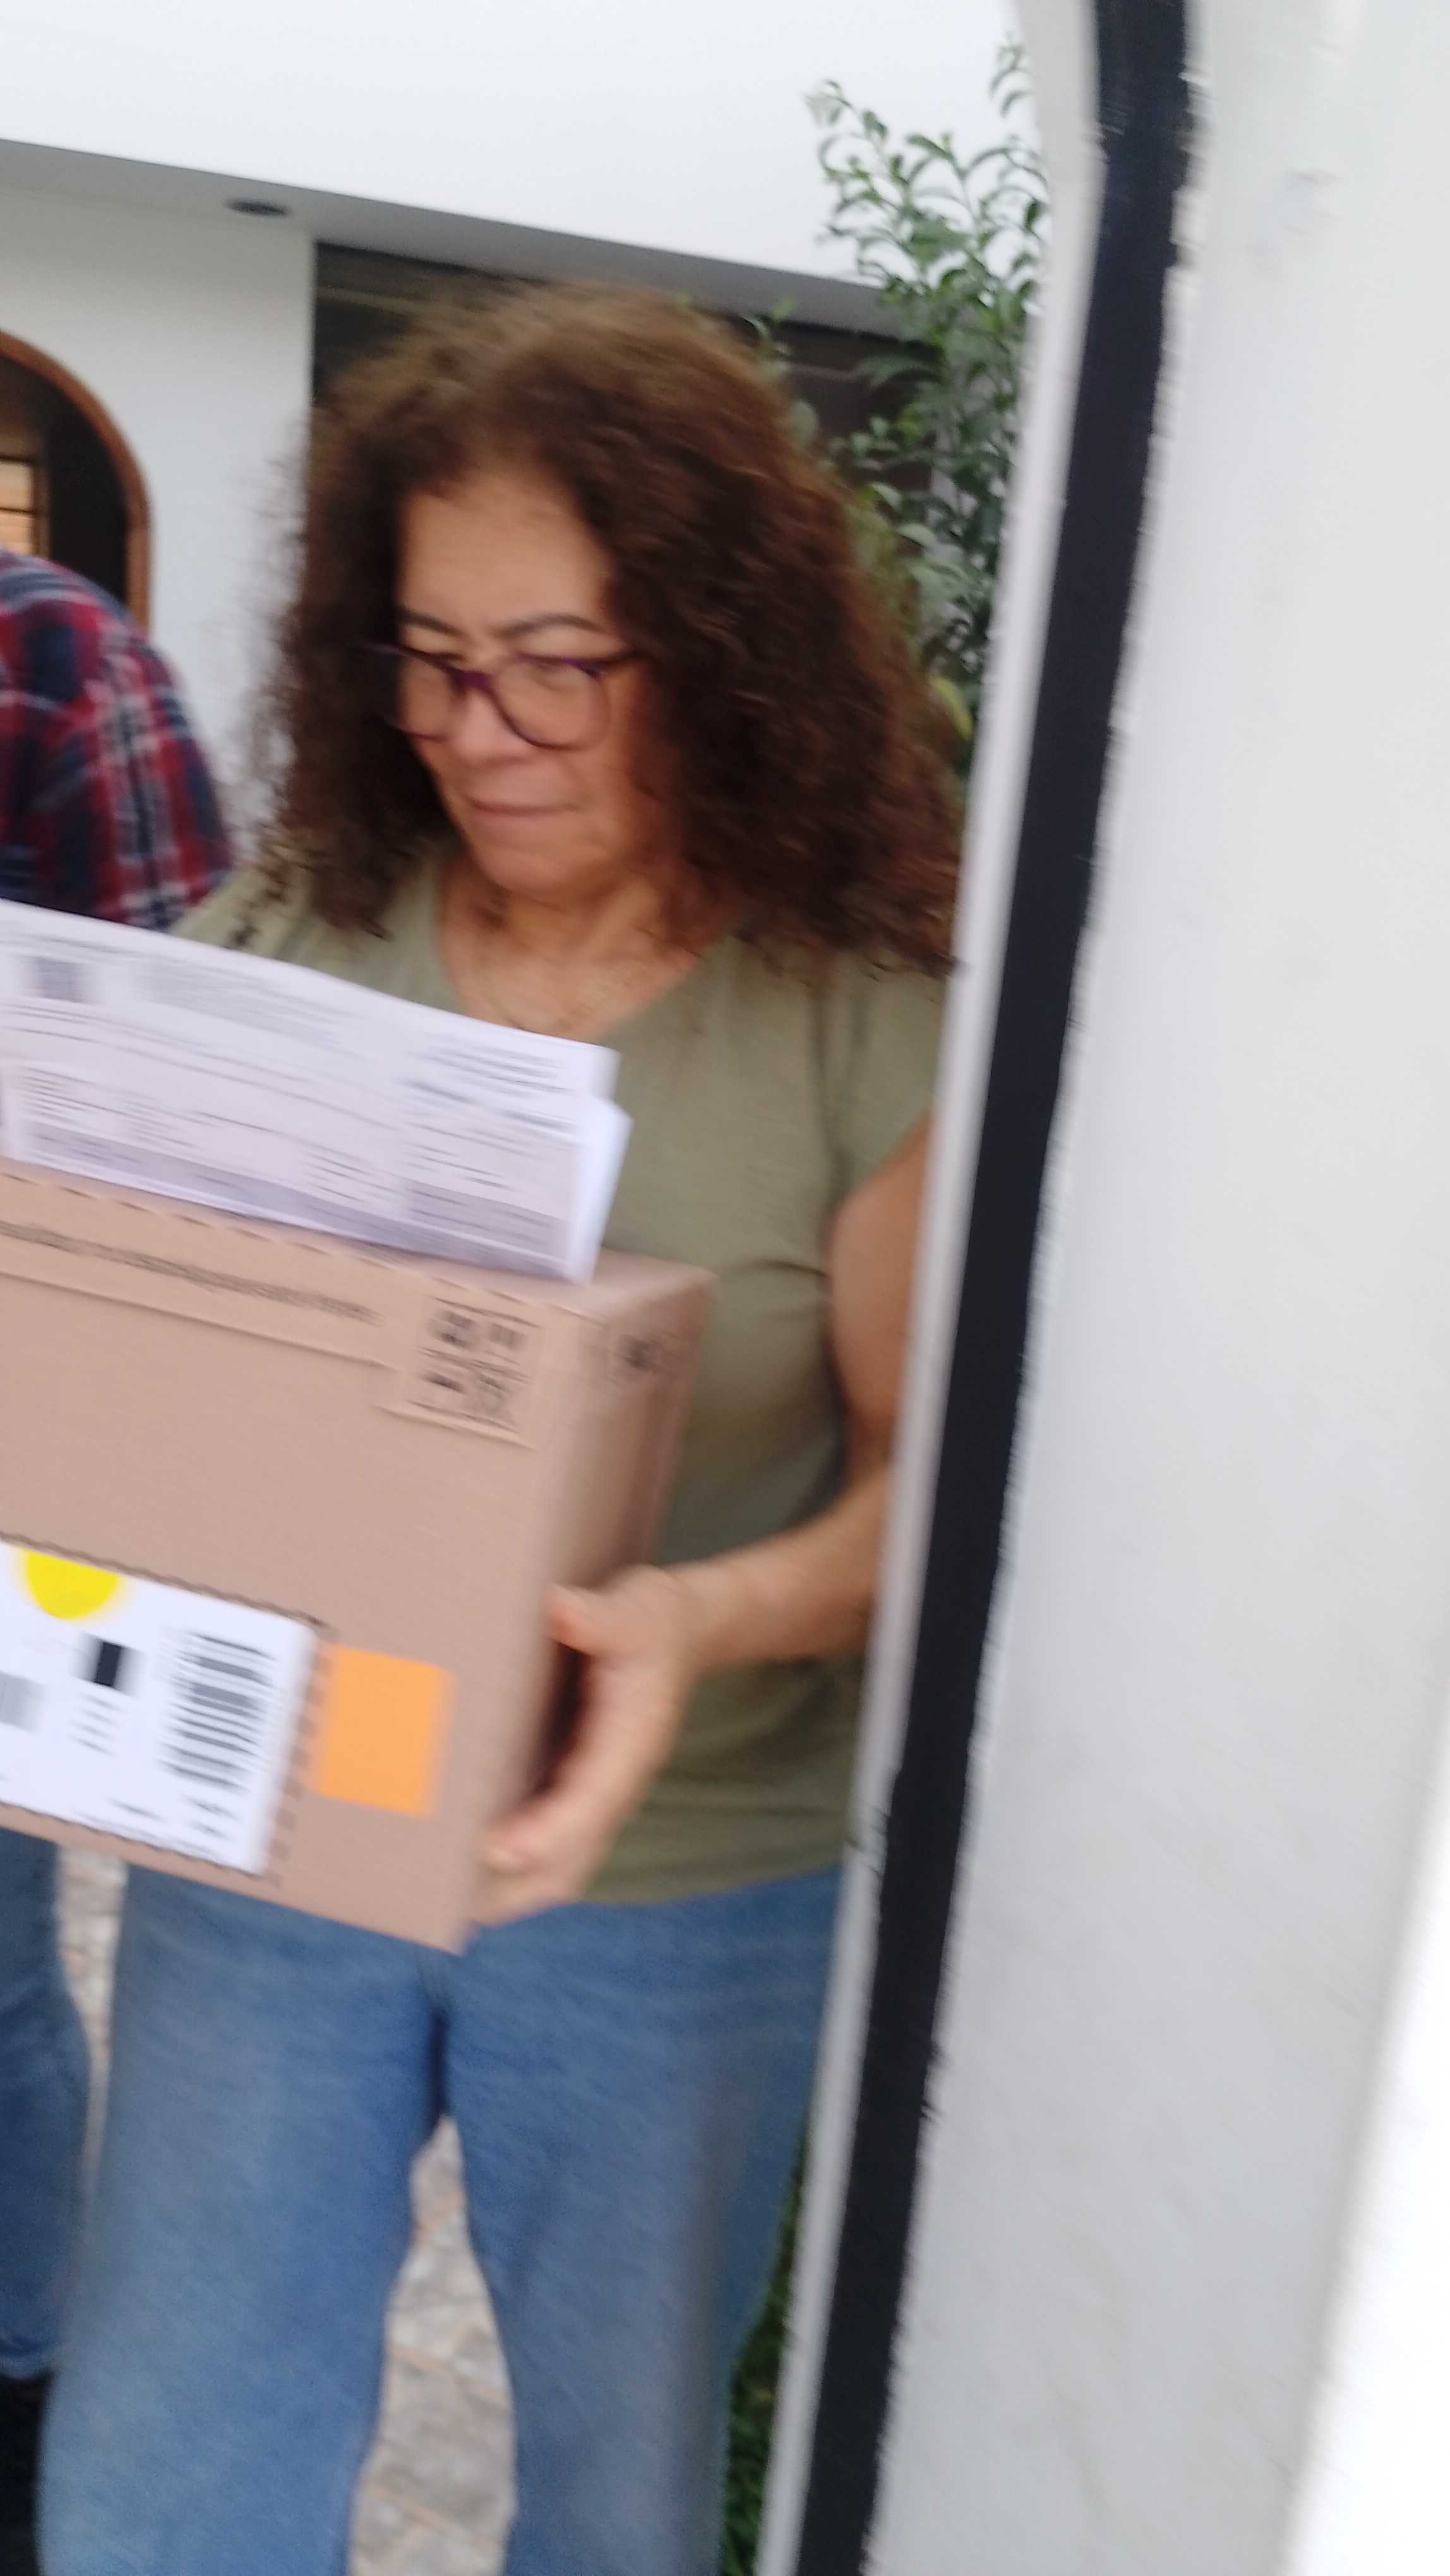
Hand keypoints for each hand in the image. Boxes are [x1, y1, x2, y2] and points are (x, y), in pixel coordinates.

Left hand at [477, 1565, 703, 1924]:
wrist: (684, 1632)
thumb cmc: (653, 1620)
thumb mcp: (637, 1608)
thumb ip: (602, 1615)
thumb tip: (561, 1608)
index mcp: (632, 1741)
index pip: (592, 1799)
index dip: (548, 1830)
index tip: (497, 1848)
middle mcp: (616, 1781)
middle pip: (574, 1858)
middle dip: (518, 1886)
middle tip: (452, 1902)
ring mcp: (598, 1792)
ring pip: (562, 1864)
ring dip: (510, 1888)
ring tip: (446, 1903)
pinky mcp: (580, 1789)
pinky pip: (551, 1845)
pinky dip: (513, 1865)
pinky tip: (464, 1868)